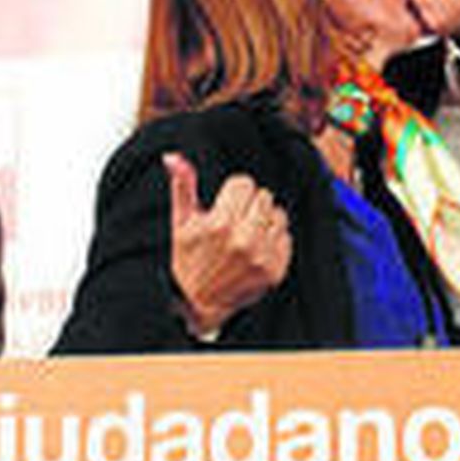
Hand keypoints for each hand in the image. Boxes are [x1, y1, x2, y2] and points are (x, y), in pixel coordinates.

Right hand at [165, 152, 291, 338]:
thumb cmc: (188, 260)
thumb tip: (173, 157)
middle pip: (263, 195)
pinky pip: (286, 237)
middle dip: (249, 204)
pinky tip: (256, 249)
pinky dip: (274, 240)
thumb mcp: (181, 222)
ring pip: (278, 214)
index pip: (244, 183)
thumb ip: (182, 186)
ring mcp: (261, 257)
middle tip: (234, 221)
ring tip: (246, 234)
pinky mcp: (275, 271)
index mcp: (219, 224)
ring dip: (264, 220)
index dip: (233, 192)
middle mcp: (243, 240)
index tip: (224, 206)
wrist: (198, 303)